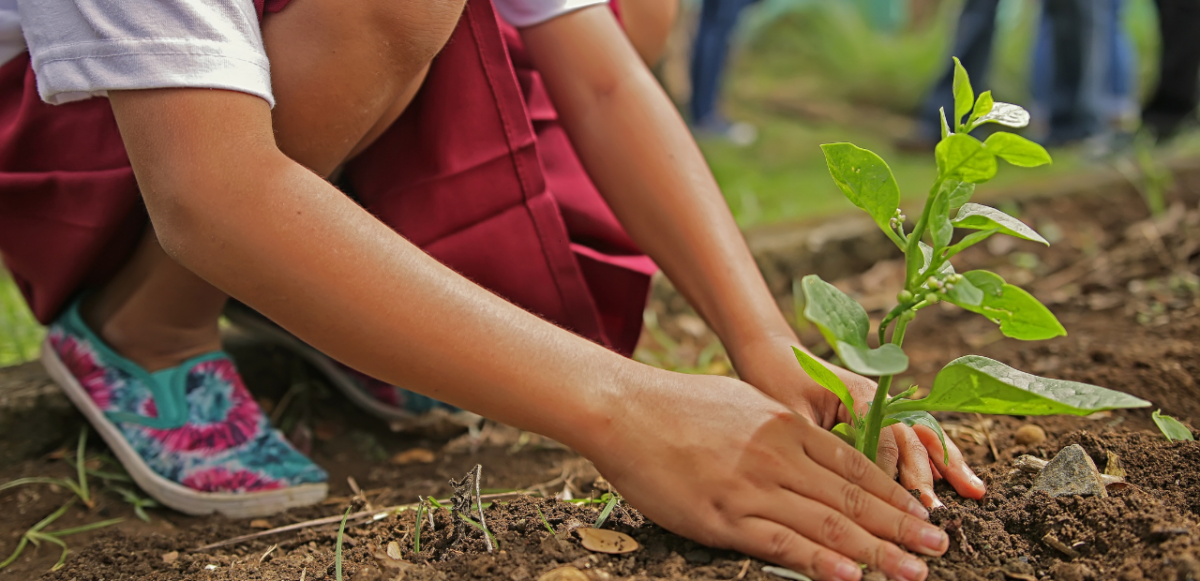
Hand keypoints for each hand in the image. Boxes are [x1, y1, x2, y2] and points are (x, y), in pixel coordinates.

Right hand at [588, 371, 947, 580]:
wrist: (624, 409)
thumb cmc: (679, 405)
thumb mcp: (744, 403)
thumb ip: (782, 430)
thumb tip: (812, 448)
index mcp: (787, 426)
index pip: (855, 467)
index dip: (895, 494)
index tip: (923, 514)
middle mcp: (779, 456)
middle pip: (853, 499)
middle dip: (901, 526)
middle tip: (939, 547)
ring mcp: (753, 488)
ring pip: (828, 525)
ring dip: (877, 551)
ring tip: (914, 570)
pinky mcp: (723, 517)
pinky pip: (781, 544)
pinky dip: (820, 563)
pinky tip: (851, 577)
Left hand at [729, 336, 985, 507]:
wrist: (772, 354)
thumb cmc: (774, 382)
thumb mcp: (790, 414)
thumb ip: (818, 443)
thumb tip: (837, 484)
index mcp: (858, 394)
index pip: (885, 437)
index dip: (891, 471)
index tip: (896, 503)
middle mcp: (878, 398)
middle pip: (911, 436)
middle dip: (927, 474)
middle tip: (935, 510)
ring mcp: (883, 404)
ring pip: (922, 435)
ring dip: (947, 463)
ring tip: (974, 491)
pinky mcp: (879, 413)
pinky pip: (913, 435)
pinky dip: (936, 456)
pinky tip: (954, 477)